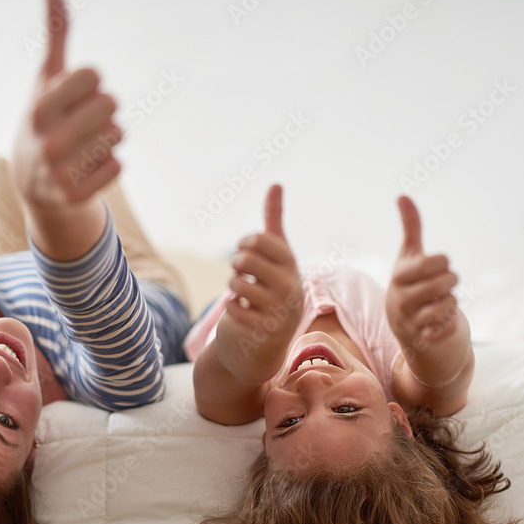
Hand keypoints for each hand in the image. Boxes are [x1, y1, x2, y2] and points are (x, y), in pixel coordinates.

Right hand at [12, 0, 121, 210]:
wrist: (33, 185)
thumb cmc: (46, 121)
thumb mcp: (46, 80)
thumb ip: (55, 35)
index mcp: (39, 108)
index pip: (94, 76)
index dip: (91, 85)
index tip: (74, 98)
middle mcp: (48, 142)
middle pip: (111, 105)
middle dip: (103, 111)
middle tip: (82, 125)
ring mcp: (61, 173)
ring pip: (117, 136)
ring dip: (107, 139)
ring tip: (82, 148)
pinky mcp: (75, 197)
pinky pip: (118, 166)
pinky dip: (108, 166)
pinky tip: (86, 170)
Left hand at [214, 184, 304, 385]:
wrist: (265, 340)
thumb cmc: (269, 289)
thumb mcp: (273, 256)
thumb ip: (274, 221)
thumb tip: (276, 183)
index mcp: (291, 266)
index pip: (260, 241)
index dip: (245, 244)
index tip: (245, 251)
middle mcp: (290, 287)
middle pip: (245, 260)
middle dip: (236, 265)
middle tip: (241, 274)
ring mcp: (278, 310)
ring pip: (237, 284)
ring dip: (233, 288)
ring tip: (243, 295)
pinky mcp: (263, 330)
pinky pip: (233, 307)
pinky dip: (231, 308)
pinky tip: (242, 312)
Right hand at [385, 196, 460, 352]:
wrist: (408, 332)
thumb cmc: (413, 288)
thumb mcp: (410, 259)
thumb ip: (410, 228)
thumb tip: (402, 195)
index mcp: (400, 277)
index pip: (438, 261)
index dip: (443, 263)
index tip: (434, 269)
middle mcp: (401, 300)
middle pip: (447, 280)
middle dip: (449, 283)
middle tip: (439, 289)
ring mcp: (411, 322)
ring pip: (449, 303)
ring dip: (450, 304)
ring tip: (437, 306)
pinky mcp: (423, 341)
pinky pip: (447, 327)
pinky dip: (448, 324)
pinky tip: (438, 324)